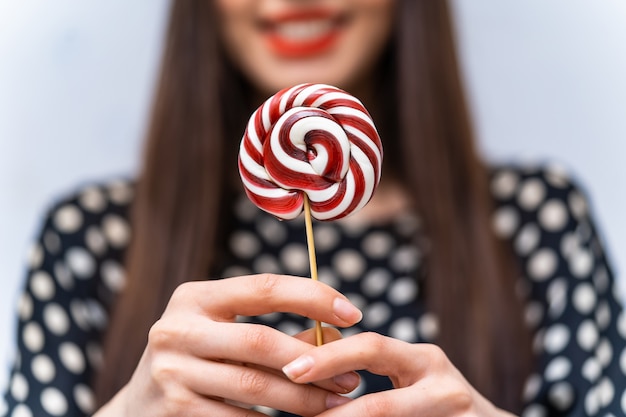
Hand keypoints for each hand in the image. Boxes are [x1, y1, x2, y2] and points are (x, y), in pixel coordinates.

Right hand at [94, 274, 362, 415]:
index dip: (313, 297)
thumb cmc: (197, 361)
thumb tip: (335, 336)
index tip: (353, 313)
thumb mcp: (226, 336)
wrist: (138, 408)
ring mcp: (171, 372)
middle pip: (261, 341)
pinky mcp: (174, 411)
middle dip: (315, 361)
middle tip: (352, 375)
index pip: (264, 288)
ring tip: (337, 401)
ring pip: (255, 386)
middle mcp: (177, 329)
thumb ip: (274, 332)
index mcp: (194, 298)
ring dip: (304, 398)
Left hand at [282, 333, 516, 416]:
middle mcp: (441, 384)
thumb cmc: (437, 403)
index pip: (371, 347)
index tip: (291, 369)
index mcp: (423, 359)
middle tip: (297, 393)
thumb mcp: (410, 376)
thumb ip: (371, 364)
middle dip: (334, 401)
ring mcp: (455, 414)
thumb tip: (305, 359)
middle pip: (381, 397)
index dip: (329, 356)